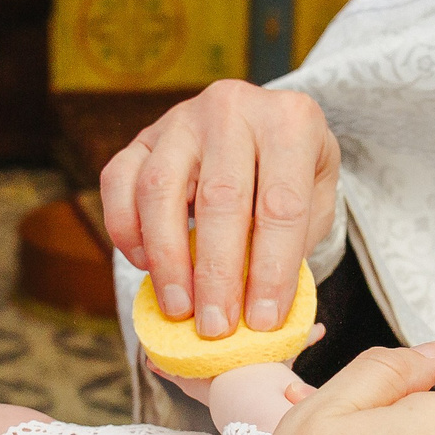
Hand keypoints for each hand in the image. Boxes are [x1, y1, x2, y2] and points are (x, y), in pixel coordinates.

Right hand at [100, 81, 338, 339]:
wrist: (262, 126)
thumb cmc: (292, 174)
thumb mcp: (315, 203)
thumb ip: (293, 248)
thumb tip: (259, 315)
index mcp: (291, 121)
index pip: (281, 205)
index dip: (271, 270)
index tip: (261, 322)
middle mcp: (234, 108)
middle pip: (220, 199)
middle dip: (217, 274)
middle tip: (215, 326)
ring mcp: (182, 118)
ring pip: (160, 190)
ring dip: (167, 260)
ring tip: (179, 308)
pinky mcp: (142, 136)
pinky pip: (119, 181)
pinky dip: (127, 230)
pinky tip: (145, 265)